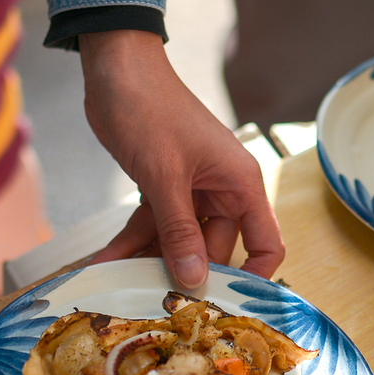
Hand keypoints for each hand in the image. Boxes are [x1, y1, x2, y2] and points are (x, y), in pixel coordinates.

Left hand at [80, 30, 284, 289]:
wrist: (116, 69)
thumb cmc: (150, 108)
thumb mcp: (165, 176)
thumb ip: (179, 231)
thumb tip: (194, 280)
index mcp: (240, 184)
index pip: (266, 244)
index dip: (253, 278)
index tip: (226, 305)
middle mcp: (222, 190)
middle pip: (214, 249)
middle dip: (183, 273)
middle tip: (153, 301)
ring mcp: (192, 190)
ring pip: (178, 240)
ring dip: (149, 259)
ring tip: (119, 284)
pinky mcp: (163, 187)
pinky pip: (153, 224)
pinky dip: (132, 241)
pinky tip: (107, 261)